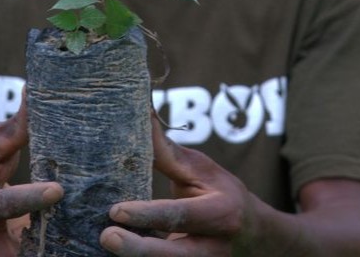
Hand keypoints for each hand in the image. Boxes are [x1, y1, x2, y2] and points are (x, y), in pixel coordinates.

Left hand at [100, 117, 249, 255]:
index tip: (116, 210)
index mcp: (220, 213)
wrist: (252, 234)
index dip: (148, 214)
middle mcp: (213, 248)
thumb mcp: (202, 169)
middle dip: (138, 249)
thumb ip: (169, 153)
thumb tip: (143, 115)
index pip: (180, 215)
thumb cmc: (221, 193)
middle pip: (174, 256)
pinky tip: (119, 250)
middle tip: (107, 237)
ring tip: (108, 242)